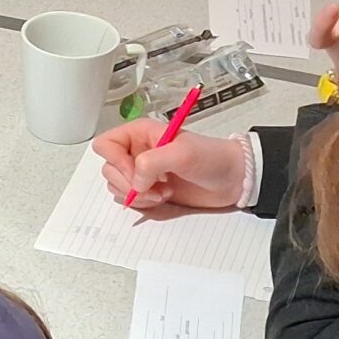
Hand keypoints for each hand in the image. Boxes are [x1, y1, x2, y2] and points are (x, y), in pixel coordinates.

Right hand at [91, 120, 246, 211]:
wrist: (232, 179)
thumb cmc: (211, 158)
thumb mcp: (182, 153)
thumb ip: (152, 163)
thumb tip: (135, 183)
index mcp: (139, 133)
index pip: (105, 144)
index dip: (115, 161)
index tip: (135, 173)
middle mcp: (136, 151)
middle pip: (108, 169)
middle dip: (128, 184)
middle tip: (153, 188)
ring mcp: (142, 173)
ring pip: (117, 187)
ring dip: (137, 196)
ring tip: (162, 193)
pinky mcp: (149, 190)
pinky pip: (131, 201)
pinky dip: (143, 204)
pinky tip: (164, 198)